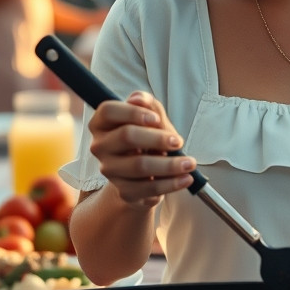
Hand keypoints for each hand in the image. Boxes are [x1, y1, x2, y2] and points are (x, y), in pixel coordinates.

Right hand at [86, 91, 195, 207]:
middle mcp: (100, 146)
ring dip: (169, 165)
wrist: (144, 174)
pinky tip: (185, 178)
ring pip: (139, 165)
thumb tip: (138, 99)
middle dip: (157, 138)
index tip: (156, 119)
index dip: (132, 112)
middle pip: (126, 136)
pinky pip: (148, 188)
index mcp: (102, 123)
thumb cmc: (146, 139)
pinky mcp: (124, 191)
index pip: (108, 111)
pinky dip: (171, 183)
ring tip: (189, 163)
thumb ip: (148, 105)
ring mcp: (110, 170)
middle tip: (178, 141)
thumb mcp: (151, 118)